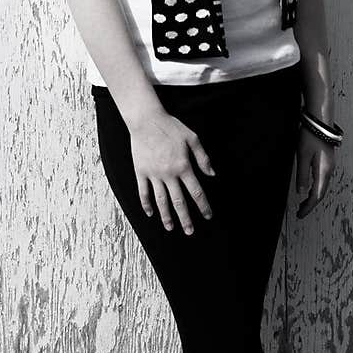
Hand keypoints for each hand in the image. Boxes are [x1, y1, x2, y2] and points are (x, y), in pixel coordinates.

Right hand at [129, 111, 215, 235]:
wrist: (146, 120)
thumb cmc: (171, 127)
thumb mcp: (192, 138)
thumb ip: (203, 158)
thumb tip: (212, 174)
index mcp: (183, 166)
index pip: (196, 192)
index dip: (203, 206)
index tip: (207, 216)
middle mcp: (169, 174)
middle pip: (179, 201)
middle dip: (185, 218)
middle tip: (190, 231)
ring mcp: (153, 174)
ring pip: (161, 201)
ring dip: (166, 216)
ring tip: (171, 228)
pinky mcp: (141, 172)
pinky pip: (143, 192)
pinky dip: (146, 204)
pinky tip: (150, 213)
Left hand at [295, 125, 336, 217]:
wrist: (320, 120)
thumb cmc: (311, 136)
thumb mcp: (302, 157)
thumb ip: (302, 176)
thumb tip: (301, 192)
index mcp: (323, 171)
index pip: (316, 196)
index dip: (308, 207)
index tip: (300, 214)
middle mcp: (329, 170)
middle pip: (321, 193)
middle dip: (310, 204)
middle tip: (300, 211)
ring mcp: (330, 166)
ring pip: (322, 187)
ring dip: (313, 196)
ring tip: (303, 202)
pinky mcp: (327, 161)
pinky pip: (323, 180)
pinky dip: (316, 188)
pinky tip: (310, 187)